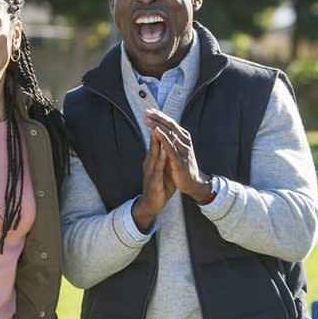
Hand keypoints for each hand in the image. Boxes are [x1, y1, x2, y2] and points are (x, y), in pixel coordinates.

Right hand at [131, 114, 175, 230]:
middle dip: (154, 129)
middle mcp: (149, 163)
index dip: (157, 127)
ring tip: (157, 128)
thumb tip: (168, 144)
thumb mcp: (162, 168)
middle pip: (152, 143)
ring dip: (155, 141)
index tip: (159, 114)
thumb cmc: (158, 185)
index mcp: (152, 159)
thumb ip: (164, 156)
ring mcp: (150, 172)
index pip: (155, 141)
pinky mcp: (153, 181)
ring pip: (153, 154)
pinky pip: (157, 168)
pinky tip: (163, 151)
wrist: (151, 204)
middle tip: (153, 115)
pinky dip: (160, 159)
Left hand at [144, 109, 210, 201]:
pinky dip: (163, 138)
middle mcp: (185, 141)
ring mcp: (183, 150)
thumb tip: (160, 127)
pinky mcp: (180, 160)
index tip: (149, 110)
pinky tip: (156, 132)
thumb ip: (171, 139)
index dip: (160, 116)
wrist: (193, 183)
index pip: (171, 123)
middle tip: (147, 111)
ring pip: (170, 134)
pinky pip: (170, 148)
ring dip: (158, 125)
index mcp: (184, 138)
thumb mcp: (177, 149)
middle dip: (158, 118)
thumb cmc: (182, 165)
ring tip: (148, 119)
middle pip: (170, 125)